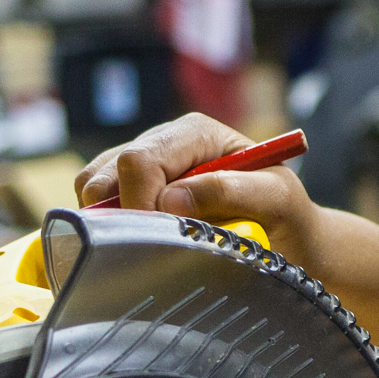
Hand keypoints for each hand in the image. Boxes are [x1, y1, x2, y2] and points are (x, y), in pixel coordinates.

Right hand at [75, 113, 319, 259]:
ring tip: (152, 242)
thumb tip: (171, 199)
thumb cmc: (285, 213)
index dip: (140, 202)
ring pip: (92, 185)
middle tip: (157, 244)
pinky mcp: (131, 191)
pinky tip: (141, 242)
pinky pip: (96, 205)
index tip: (162, 235)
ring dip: (110, 220)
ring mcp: (144, 167)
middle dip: (122, 212)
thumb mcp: (276, 199)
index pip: (140, 160)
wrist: (287, 235)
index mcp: (195, 134)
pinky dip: (107, 226)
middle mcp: (163, 143)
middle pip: (106, 170)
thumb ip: (231, 191)